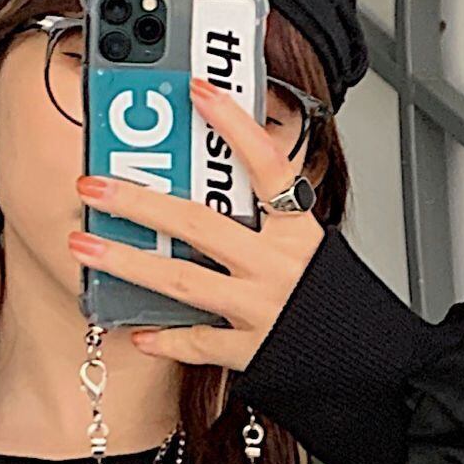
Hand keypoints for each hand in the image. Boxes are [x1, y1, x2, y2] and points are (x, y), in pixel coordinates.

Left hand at [67, 75, 321, 369]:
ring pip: (184, 282)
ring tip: (86, 247)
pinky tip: (137, 330)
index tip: (197, 91)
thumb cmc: (342, 312)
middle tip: (94, 186)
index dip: (234, 125)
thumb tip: (227, 185)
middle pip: (199, 224)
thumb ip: (274, 223)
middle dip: (138, 202)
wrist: (377, 371)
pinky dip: (166, 338)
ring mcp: (263, 311)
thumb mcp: (316, 253)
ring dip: (128, 263)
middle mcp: (278, 268)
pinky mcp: (253, 353)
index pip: (268, 167)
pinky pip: (199, 343)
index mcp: (300, 235)